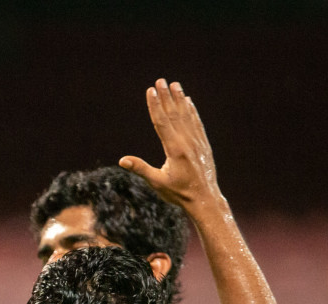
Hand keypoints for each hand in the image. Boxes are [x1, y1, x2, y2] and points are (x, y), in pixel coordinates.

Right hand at [120, 79, 223, 211]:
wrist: (205, 199)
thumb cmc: (179, 193)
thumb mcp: (157, 183)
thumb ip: (141, 169)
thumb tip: (122, 160)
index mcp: (174, 149)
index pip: (162, 122)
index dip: (155, 106)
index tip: (151, 91)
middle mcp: (187, 141)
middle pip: (174, 114)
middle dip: (166, 97)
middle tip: (161, 80)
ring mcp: (197, 142)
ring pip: (186, 116)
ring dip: (179, 99)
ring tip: (175, 85)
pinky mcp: (203, 144)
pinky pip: (196, 123)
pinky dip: (192, 111)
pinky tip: (189, 102)